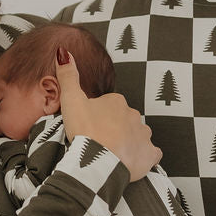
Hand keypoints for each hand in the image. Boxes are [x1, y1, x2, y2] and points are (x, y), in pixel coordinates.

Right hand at [56, 48, 160, 181]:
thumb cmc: (84, 131)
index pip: (109, 105)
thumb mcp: (70, 100)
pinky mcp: (149, 155)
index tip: (89, 126)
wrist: (97, 163)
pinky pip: (151, 154)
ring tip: (113, 152)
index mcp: (117, 102)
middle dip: (115, 128)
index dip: (98, 115)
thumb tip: (63, 52)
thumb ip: (68, 76)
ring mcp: (144, 135)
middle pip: (124, 119)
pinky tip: (133, 161)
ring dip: (129, 141)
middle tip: (99, 141)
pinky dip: (144, 156)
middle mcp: (134, 115)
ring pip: (139, 135)